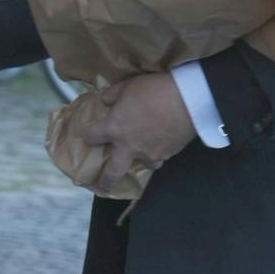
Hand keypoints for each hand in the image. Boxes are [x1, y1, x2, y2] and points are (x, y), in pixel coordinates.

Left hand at [81, 72, 196, 197]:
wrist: (187, 100)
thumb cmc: (154, 89)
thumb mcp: (129, 85)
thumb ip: (113, 94)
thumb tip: (105, 99)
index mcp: (114, 128)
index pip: (92, 136)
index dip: (88, 135)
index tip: (88, 136)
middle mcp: (128, 146)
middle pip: (112, 172)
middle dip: (105, 182)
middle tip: (102, 188)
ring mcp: (149, 154)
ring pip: (142, 165)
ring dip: (141, 161)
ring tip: (145, 155)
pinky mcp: (167, 154)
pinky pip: (160, 157)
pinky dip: (159, 152)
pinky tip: (163, 143)